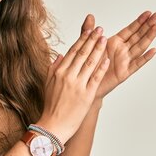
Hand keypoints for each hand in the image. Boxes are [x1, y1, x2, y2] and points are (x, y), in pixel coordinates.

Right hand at [38, 27, 109, 143]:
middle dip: (92, 40)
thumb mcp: (48, 83)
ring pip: (90, 63)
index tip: (89, 30)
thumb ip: (53, 67)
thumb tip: (60, 55)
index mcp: (59, 72)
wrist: (53, 125)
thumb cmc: (51, 106)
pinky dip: (102, 68)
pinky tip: (107, 59)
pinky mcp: (86, 95)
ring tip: (105, 39)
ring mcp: (78, 85)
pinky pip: (95, 78)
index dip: (82, 39)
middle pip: (83, 54)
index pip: (73, 51)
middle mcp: (68, 76)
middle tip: (100, 29)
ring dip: (98, 50)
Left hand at [80, 11, 155, 99]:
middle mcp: (122, 50)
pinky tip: (153, 50)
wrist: (85, 83)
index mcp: (114, 43)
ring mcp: (124, 61)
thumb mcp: (86, 44)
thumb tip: (90, 16)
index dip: (139, 21)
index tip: (148, 13)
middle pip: (138, 36)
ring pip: (140, 47)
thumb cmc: (87, 65)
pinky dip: (145, 58)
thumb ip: (88, 30)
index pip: (130, 30)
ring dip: (149, 37)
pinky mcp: (124, 72)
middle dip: (148, 25)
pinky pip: (137, 64)